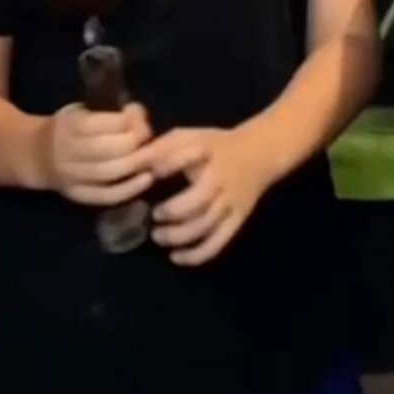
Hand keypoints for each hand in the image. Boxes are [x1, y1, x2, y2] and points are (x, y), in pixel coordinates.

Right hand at [42, 102, 153, 205]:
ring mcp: (71, 176)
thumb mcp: (82, 111)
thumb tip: (139, 115)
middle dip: (135, 143)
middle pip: (107, 149)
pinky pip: (105, 196)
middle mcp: (67, 151)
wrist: (36, 154)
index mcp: (69, 125)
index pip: (102, 123)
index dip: (127, 120)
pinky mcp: (77, 195)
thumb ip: (108, 113)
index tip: (140, 116)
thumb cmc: (69, 127)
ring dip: (136, 165)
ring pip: (109, 174)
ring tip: (153, 158)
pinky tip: (147, 179)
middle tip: (152, 139)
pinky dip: (129, 189)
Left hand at [146, 125, 269, 266]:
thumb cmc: (215, 146)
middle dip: (173, 212)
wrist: (259, 153)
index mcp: (209, 151)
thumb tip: (134, 163)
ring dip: (179, 236)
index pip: (191, 154)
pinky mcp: (238, 219)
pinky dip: (197, 255)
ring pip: (206, 226)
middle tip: (154, 216)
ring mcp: (232, 201)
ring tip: (158, 236)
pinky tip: (177, 257)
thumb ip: (163, 147)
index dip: (169, 164)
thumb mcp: (191, 136)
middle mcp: (222, 178)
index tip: (152, 173)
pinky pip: (219, 242)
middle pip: (199, 201)